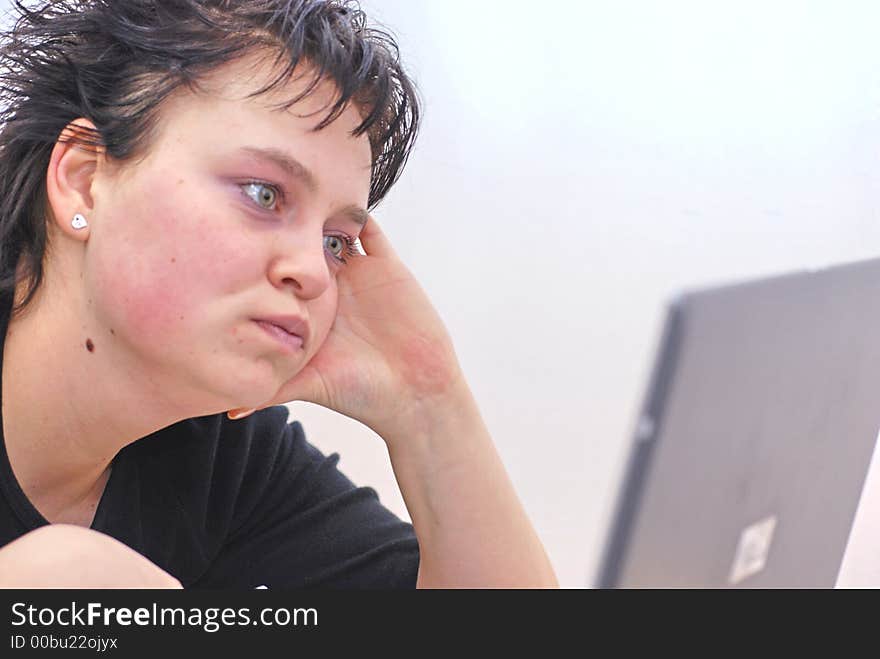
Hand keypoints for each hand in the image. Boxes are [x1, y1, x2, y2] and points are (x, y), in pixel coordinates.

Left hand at [227, 216, 463, 436]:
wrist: (415, 392)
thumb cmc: (361, 393)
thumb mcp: (309, 386)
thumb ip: (272, 389)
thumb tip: (228, 410)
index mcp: (309, 309)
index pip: (279, 273)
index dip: (262, 253)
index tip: (237, 232)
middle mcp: (331, 289)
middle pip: (303, 246)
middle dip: (286, 225)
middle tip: (262, 198)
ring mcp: (358, 274)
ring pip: (333, 232)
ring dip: (320, 214)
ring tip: (298, 191)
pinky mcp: (387, 266)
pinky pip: (371, 230)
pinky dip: (357, 213)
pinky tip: (340, 200)